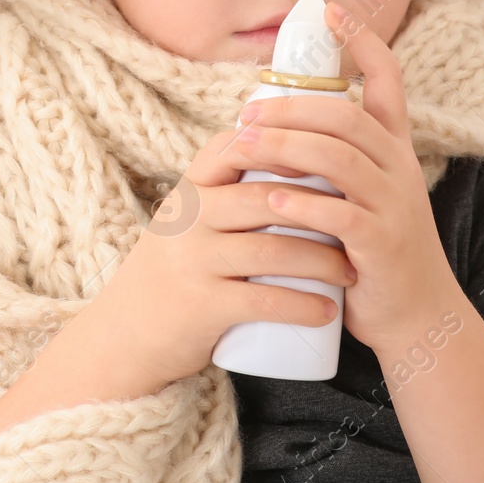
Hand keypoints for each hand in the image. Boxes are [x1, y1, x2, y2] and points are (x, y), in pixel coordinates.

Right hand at [82, 132, 357, 396]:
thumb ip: (223, 194)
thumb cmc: (171, 273)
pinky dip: (303, 305)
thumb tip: (290, 161)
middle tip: (357, 222)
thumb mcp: (185, 223)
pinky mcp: (203, 306)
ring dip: (322, 261)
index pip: (234, 148)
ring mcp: (194, 261)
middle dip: (320, 209)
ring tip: (349, 270)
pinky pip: (264, 300)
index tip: (328, 157)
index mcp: (189, 191)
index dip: (285, 147)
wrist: (126, 335)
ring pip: (273, 250)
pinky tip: (328, 311)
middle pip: (265, 198)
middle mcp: (188, 219)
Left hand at [224, 0, 462, 355]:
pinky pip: (341, 214)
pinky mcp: (381, 244)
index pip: (388, 82)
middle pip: (345, 116)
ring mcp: (393, 205)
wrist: (416, 316)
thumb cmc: (371, 249)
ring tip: (243, 143)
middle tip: (246, 111)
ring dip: (284, 146)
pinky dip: (302, 204)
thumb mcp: (361, 193)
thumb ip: (330, 159)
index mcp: (393, 149)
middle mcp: (398, 168)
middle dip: (292, 105)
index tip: (330, 10)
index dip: (362, 42)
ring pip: (338, 158)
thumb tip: (273, 121)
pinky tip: (270, 198)